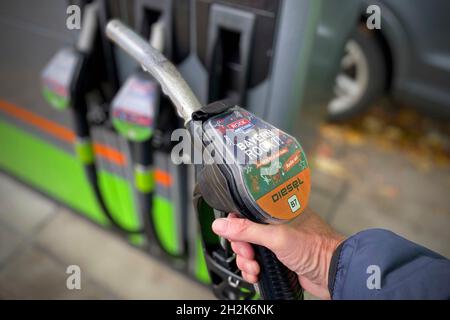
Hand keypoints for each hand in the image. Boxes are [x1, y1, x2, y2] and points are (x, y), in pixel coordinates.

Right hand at [211, 208, 344, 298]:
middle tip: (248, 254)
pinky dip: (253, 270)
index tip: (235, 236)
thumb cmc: (317, 247)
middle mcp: (277, 224)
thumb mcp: (277, 236)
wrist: (334, 273)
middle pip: (245, 232)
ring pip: (250, 249)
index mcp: (277, 209)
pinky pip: (258, 262)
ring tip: (254, 268)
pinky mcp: (280, 259)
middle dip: (241, 247)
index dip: (237, 224)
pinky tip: (257, 274)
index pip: (246, 211)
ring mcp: (278, 242)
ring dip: (246, 261)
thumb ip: (247, 230)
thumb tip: (222, 224)